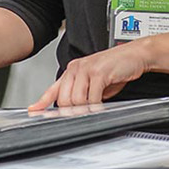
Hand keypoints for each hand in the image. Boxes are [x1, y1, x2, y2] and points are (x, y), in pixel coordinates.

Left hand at [30, 40, 149, 110]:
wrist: (135, 54)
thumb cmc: (116, 68)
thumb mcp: (95, 82)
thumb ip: (83, 93)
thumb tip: (75, 109)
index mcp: (73, 70)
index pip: (54, 89)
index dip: (42, 102)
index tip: (33, 110)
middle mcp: (76, 68)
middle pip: (64, 99)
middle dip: (72, 111)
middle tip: (83, 114)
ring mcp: (87, 69)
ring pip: (76, 100)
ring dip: (85, 109)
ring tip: (94, 108)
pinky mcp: (99, 73)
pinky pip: (91, 97)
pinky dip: (95, 106)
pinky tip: (100, 105)